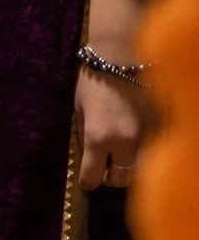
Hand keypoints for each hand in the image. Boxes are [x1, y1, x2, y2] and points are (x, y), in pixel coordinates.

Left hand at [76, 65, 147, 190]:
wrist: (121, 57)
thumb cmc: (93, 82)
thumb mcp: (79, 110)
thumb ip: (85, 137)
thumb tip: (88, 158)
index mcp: (98, 138)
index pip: (93, 177)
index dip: (88, 181)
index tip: (87, 180)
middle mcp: (125, 142)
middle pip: (121, 180)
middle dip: (111, 177)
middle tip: (105, 168)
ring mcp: (146, 136)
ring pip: (140, 167)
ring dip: (129, 163)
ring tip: (121, 151)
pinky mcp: (160, 128)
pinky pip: (152, 149)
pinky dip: (144, 148)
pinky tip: (135, 136)